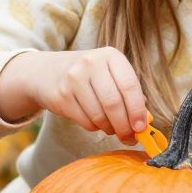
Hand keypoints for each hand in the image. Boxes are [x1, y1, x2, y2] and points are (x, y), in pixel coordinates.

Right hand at [3, 47, 146, 142]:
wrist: (48, 72)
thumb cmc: (89, 76)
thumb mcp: (110, 74)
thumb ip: (129, 94)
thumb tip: (144, 123)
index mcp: (110, 55)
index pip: (129, 85)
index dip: (137, 110)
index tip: (141, 127)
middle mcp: (91, 63)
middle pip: (113, 103)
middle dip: (124, 125)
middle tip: (129, 137)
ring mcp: (73, 78)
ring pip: (99, 115)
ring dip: (109, 128)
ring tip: (112, 128)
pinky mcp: (61, 96)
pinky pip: (85, 121)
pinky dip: (94, 127)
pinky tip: (95, 122)